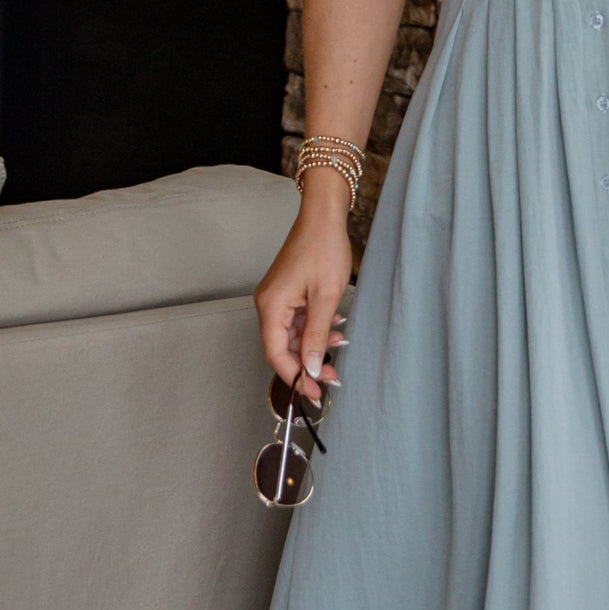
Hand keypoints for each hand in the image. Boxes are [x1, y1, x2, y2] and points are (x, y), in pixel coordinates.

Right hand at [254, 198, 351, 407]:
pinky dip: (315, 328)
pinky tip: (335, 327)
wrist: (323, 217)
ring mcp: (277, 298)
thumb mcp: (325, 297)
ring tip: (340, 347)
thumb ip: (317, 335)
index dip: (294, 377)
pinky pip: (298, 320)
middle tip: (333, 375)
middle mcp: (268, 304)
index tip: (314, 392)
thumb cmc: (323, 249)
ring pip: (293, 335)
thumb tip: (310, 369)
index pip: (276, 354)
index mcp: (271, 307)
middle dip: (308, 363)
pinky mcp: (288, 293)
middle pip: (283, 347)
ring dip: (315, 345)